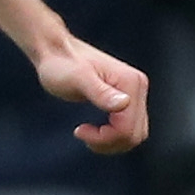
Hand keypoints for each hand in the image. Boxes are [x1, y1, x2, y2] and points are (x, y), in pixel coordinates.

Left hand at [35, 34, 149, 154]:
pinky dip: (112, 136)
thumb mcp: (77, 79)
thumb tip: (124, 103)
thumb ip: (100, 92)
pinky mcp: (127, 99)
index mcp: (131, 82)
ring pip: (134, 134)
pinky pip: (128, 128)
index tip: (79, 131)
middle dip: (108, 142)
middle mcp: (138, 86)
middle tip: (83, 134)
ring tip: (86, 133)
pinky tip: (93, 130)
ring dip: (111, 142)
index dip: (105, 138)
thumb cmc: (61, 65)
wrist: (56, 52)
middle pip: (134, 134)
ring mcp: (134, 93)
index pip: (127, 128)